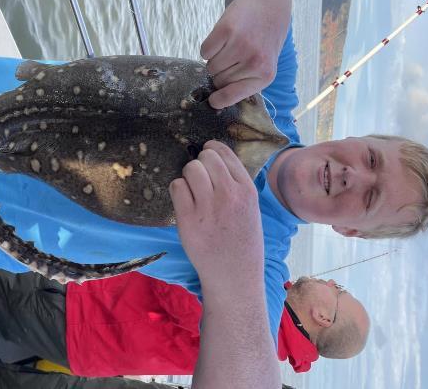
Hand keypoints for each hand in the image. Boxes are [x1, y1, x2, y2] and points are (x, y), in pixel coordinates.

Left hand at [169, 140, 263, 292]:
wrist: (234, 276)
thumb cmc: (242, 243)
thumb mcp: (251, 208)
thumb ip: (236, 184)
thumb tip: (214, 158)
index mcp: (247, 191)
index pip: (225, 153)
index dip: (212, 151)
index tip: (207, 156)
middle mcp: (229, 195)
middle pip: (205, 158)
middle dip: (199, 164)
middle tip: (200, 179)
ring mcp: (208, 207)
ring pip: (190, 169)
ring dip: (188, 176)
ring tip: (193, 192)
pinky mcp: (188, 219)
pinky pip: (176, 187)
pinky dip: (178, 191)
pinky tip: (185, 203)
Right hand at [200, 0, 290, 109]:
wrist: (269, 0)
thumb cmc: (266, 35)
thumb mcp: (266, 62)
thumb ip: (247, 79)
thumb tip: (218, 98)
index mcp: (265, 75)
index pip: (232, 96)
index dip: (219, 99)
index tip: (213, 101)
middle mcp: (253, 63)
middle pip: (219, 81)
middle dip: (221, 72)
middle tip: (233, 57)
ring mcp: (239, 46)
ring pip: (210, 66)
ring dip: (215, 59)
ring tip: (230, 45)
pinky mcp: (226, 30)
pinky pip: (204, 51)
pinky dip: (209, 46)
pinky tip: (224, 37)